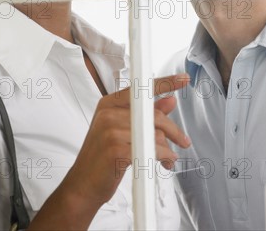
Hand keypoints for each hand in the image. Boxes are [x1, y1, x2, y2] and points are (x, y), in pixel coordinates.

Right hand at [60, 74, 190, 207]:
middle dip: (173, 130)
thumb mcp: (123, 131)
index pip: (142, 89)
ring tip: (168, 158)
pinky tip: (163, 162)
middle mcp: (108, 113)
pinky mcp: (116, 149)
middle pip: (153, 115)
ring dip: (167, 149)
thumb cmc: (103, 159)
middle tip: (183, 141)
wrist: (82, 186)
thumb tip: (170, 100)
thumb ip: (147, 115)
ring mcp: (110, 130)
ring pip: (154, 134)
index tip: (184, 79)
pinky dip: (162, 157)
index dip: (166, 82)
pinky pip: (151, 149)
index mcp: (109, 104)